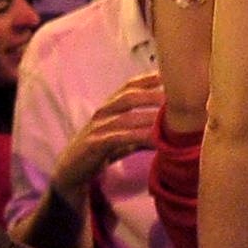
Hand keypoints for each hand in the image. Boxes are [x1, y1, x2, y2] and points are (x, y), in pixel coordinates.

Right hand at [51, 73, 165, 192]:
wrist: (70, 173)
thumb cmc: (99, 152)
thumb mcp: (124, 140)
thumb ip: (143, 132)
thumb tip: (170, 131)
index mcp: (109, 106)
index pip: (130, 85)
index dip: (150, 78)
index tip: (173, 74)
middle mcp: (103, 112)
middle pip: (129, 96)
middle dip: (153, 93)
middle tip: (178, 95)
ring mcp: (97, 127)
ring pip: (126, 116)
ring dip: (150, 115)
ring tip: (171, 117)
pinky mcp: (94, 144)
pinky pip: (119, 137)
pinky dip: (138, 136)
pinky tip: (155, 139)